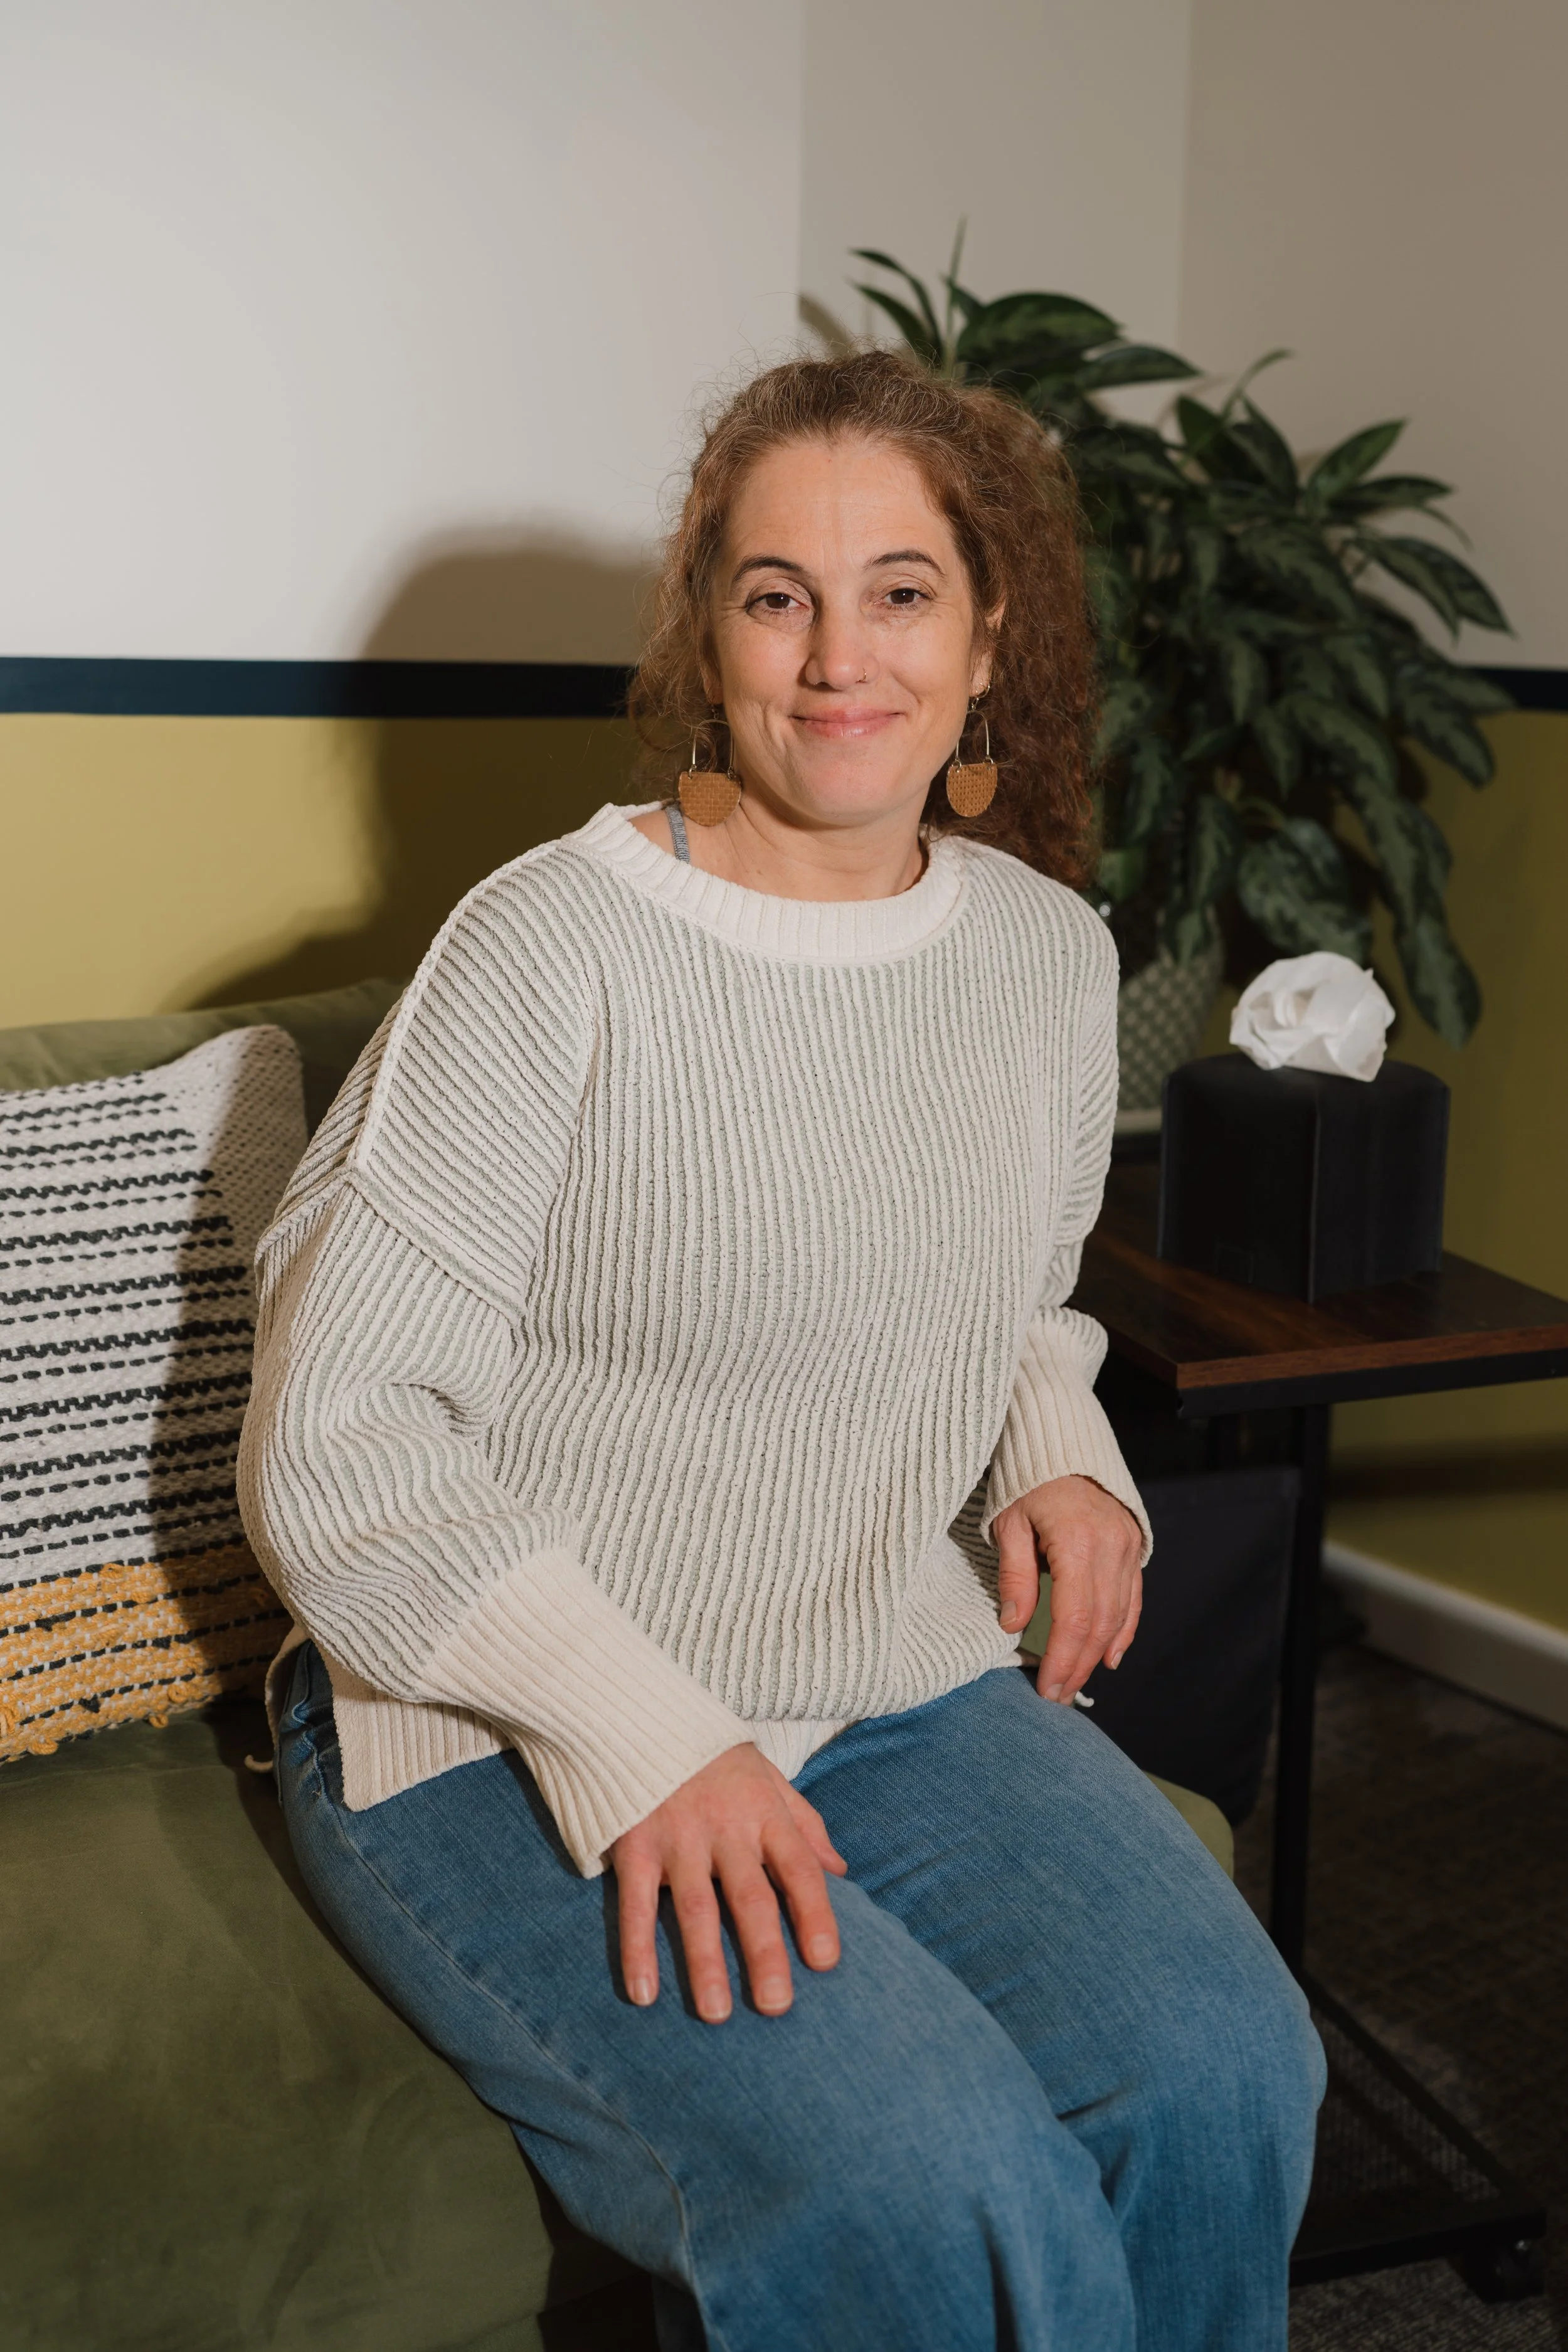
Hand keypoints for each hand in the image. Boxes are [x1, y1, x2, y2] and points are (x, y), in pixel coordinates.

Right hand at [609, 1743, 847, 2022]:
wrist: (642, 1713)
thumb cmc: (715, 1756)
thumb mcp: (769, 1780)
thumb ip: (805, 1825)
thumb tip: (840, 1870)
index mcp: (766, 1814)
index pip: (800, 1870)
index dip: (816, 1915)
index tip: (826, 1962)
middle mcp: (726, 1829)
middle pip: (752, 1899)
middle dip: (765, 1954)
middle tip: (776, 2007)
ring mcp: (678, 1839)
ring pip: (697, 1910)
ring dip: (705, 1964)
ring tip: (716, 2014)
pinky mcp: (635, 1845)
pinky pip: (638, 1904)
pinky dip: (637, 1949)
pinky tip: (644, 1992)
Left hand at [992, 1474, 1142, 1705]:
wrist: (1061, 1442)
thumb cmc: (1027, 1480)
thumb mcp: (1008, 1523)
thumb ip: (1014, 1576)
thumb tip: (1013, 1625)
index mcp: (1078, 1542)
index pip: (1074, 1618)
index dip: (1062, 1658)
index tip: (1047, 1688)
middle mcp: (1111, 1546)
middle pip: (1099, 1623)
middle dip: (1078, 1665)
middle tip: (1058, 1695)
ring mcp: (1128, 1546)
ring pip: (1119, 1614)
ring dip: (1098, 1654)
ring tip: (1076, 1682)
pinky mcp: (1134, 1544)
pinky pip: (1133, 1597)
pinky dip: (1123, 1630)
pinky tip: (1110, 1657)